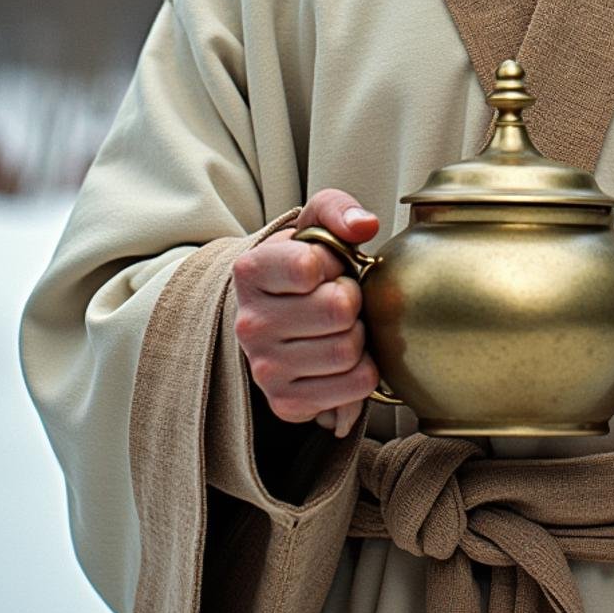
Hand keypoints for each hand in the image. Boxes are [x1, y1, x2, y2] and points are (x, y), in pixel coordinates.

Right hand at [232, 189, 380, 437]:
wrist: (279, 313)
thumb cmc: (303, 265)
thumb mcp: (314, 223)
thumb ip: (338, 209)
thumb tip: (364, 225)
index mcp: (250, 271)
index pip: (308, 267)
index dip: (334, 261)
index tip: (326, 265)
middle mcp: (249, 324)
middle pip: (338, 310)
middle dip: (352, 298)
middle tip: (339, 297)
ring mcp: (264, 368)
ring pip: (349, 350)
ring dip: (359, 334)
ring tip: (339, 326)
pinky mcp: (286, 403)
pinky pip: (356, 384)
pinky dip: (364, 369)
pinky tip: (342, 356)